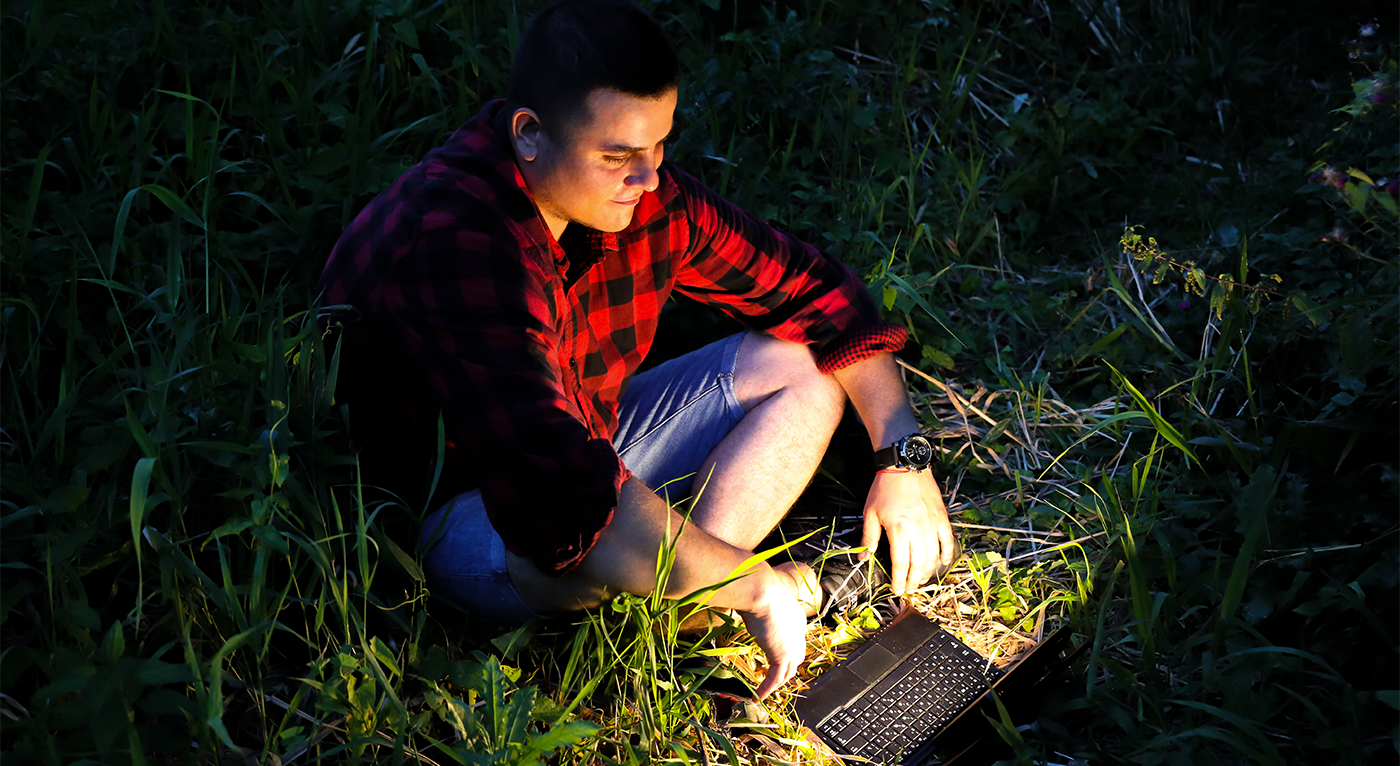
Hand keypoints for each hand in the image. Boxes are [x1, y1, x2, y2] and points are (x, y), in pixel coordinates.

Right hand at [735, 565, 809, 697]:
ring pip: (789, 671)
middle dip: (786, 669)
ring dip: (777, 682)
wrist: (759, 588)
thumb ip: (755, 605)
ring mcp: (793, 644)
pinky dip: (766, 688)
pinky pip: (775, 678)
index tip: (775, 657)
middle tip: (773, 678)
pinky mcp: (782, 654)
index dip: (788, 650)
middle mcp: (799, 631)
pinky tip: (757, 695)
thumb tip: (741, 601)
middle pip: (797, 657)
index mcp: (796, 616)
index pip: (795, 639)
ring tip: (766, 690)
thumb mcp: (759, 597)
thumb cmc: (756, 585)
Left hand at [859, 470, 954, 595]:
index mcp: (899, 530)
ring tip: (920, 580)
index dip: (898, 580)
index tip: (896, 590)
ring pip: (934, 557)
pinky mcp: (942, 518)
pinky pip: (948, 542)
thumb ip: (869, 538)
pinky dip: (946, 555)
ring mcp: (933, 524)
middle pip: (918, 565)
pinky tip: (941, 563)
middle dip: (913, 581)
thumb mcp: (871, 513)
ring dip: (927, 572)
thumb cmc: (885, 487)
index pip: (900, 564)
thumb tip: (863, 558)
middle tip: (908, 588)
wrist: (905, 464)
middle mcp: (918, 530)